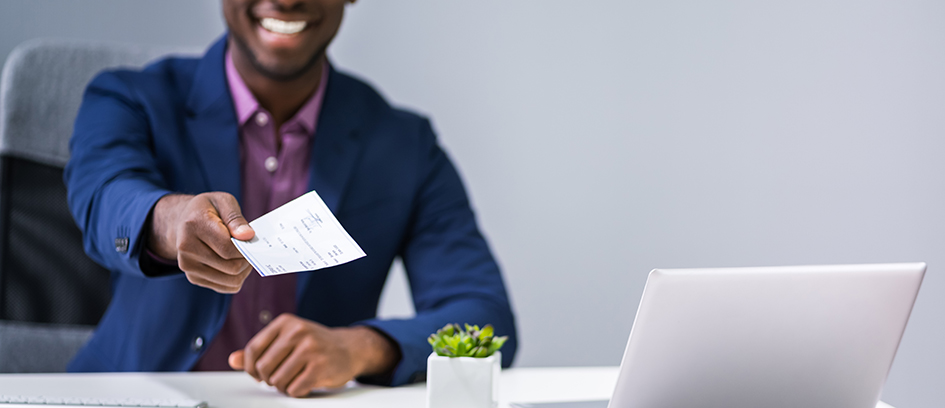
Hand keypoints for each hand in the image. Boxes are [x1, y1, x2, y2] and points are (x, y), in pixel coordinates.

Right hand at [148, 192, 254, 292]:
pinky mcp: (193, 277)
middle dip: (247, 260)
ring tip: (244, 256)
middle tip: (251, 249)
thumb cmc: (208, 210)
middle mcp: (186, 249)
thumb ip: (236, 218)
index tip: (252, 240)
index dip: (246, 248)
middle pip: (230, 267)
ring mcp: (188, 266)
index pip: (228, 248)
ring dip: (244, 271)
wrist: (183, 221)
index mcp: (194, 226)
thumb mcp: (223, 202)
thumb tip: (247, 236)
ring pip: (230, 280)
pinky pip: (225, 287)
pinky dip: (236, 279)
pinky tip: (236, 264)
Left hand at [228, 314, 398, 396]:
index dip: (251, 367)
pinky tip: (304, 383)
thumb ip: (261, 349)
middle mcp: (298, 332)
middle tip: (279, 377)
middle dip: (269, 378)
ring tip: (293, 379)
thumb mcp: (287, 339)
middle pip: (264, 367)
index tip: (257, 373)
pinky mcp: (320, 367)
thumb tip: (234, 360)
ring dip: (283, 386)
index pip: (253, 349)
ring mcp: (310, 349)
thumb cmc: (315, 344)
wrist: (349, 348)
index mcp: (286, 322)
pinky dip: (296, 391)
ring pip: (278, 380)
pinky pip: (294, 389)